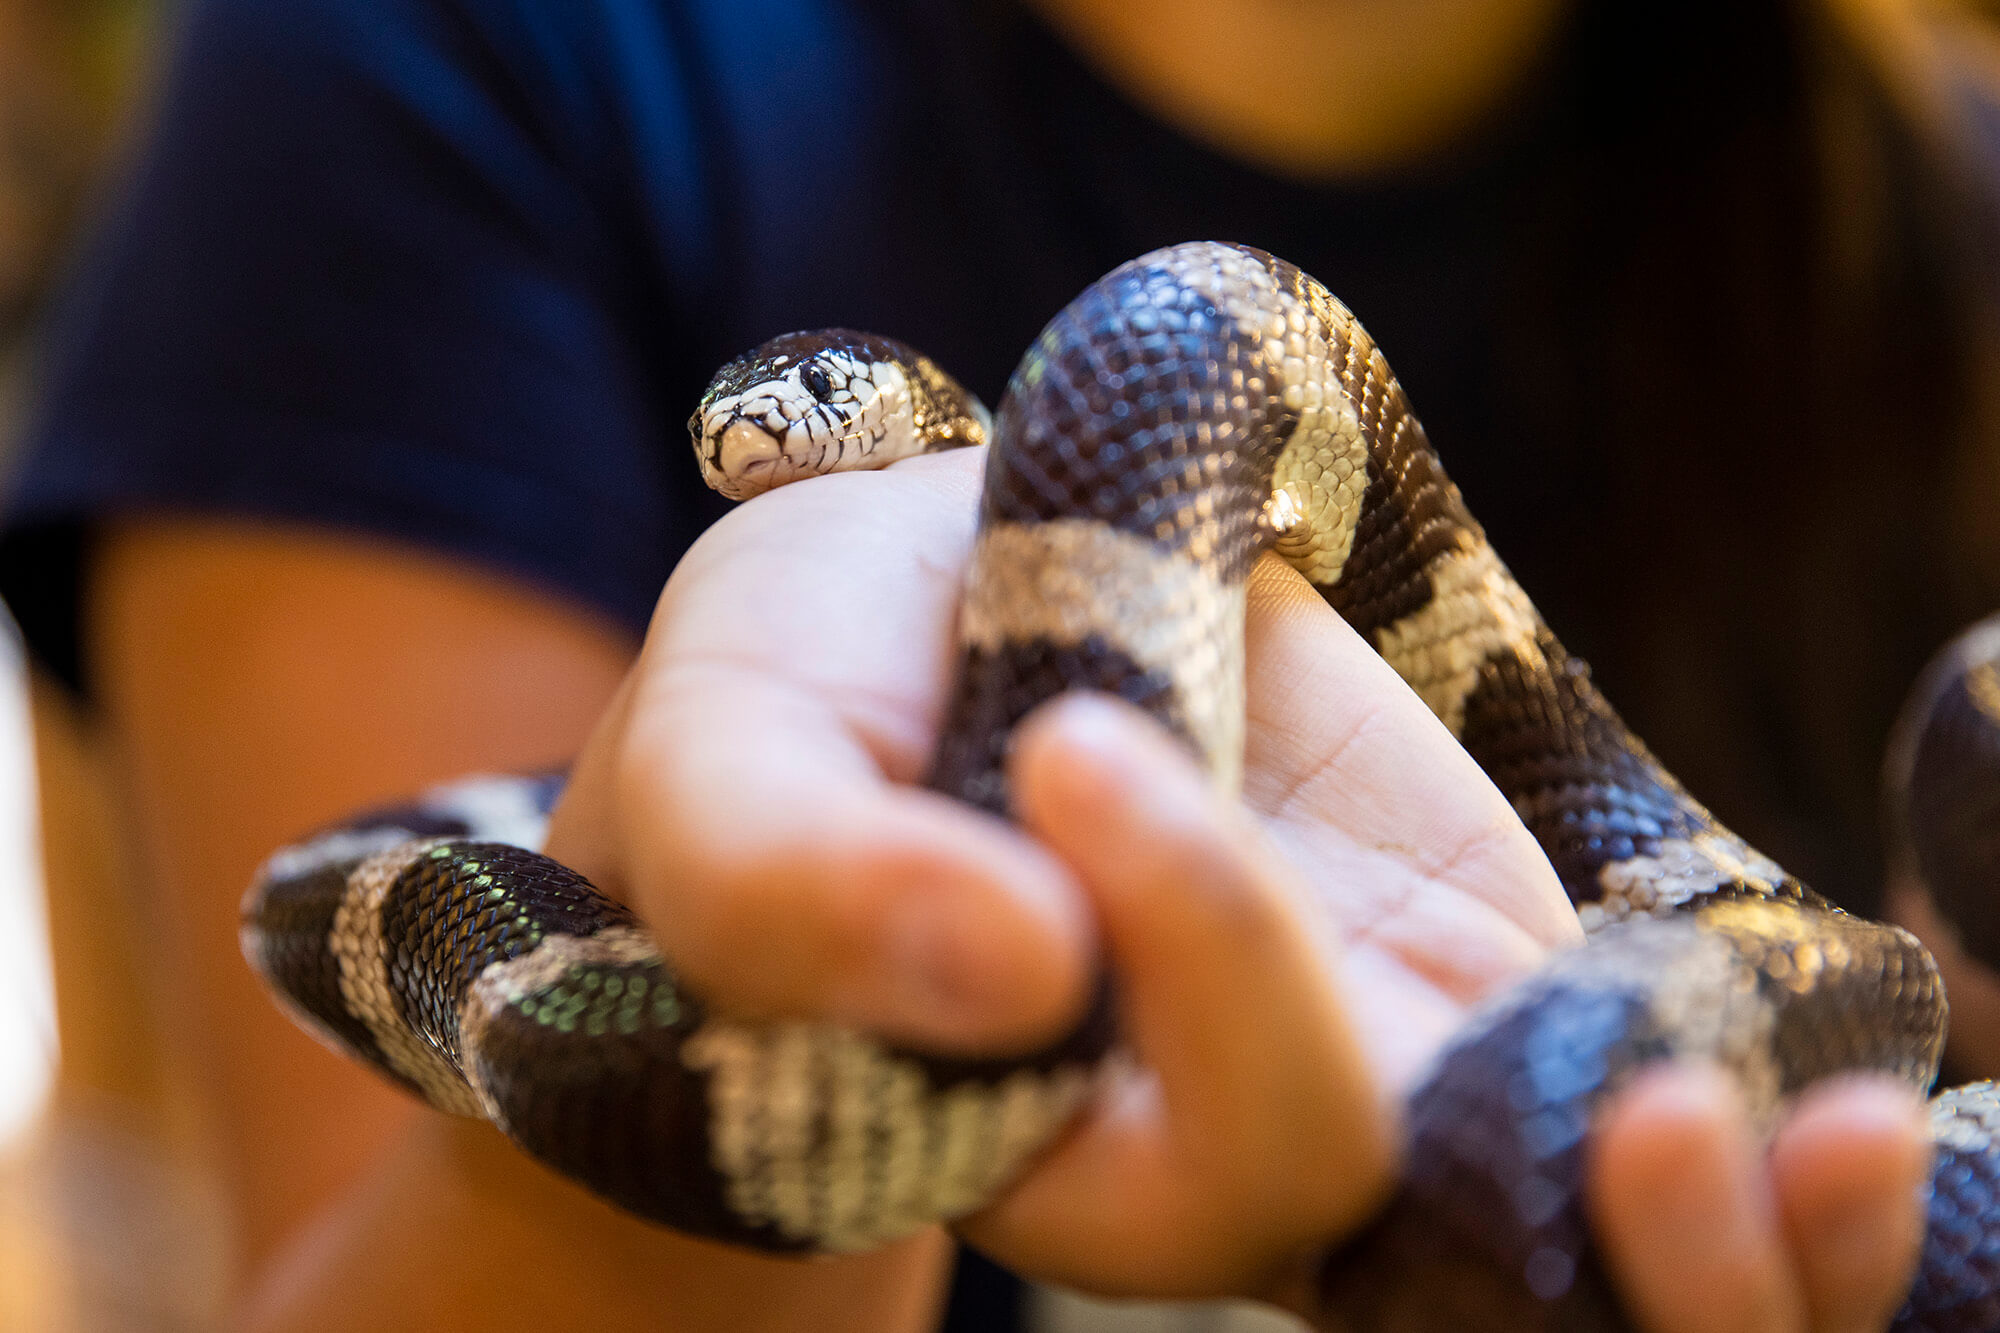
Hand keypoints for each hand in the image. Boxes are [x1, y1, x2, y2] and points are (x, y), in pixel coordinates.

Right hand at [543, 446, 1928, 1326]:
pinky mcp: (1472, 963)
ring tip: (1849, 1151)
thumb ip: (796, 888)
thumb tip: (1014, 968)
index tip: (1091, 747)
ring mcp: (1370, 1051)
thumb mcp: (733, 756)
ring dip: (1735, 1249)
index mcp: (1034, 1127)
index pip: (1175, 1146)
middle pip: (1419, 1256)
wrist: (922, 623)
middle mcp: (1214, 1133)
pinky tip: (1852, 1107)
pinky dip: (1766, 1147)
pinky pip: (1636, 1099)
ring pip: (1568, 1237)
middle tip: (1665, 1117)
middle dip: (1560, 1232)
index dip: (1197, 970)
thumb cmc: (797, 698)